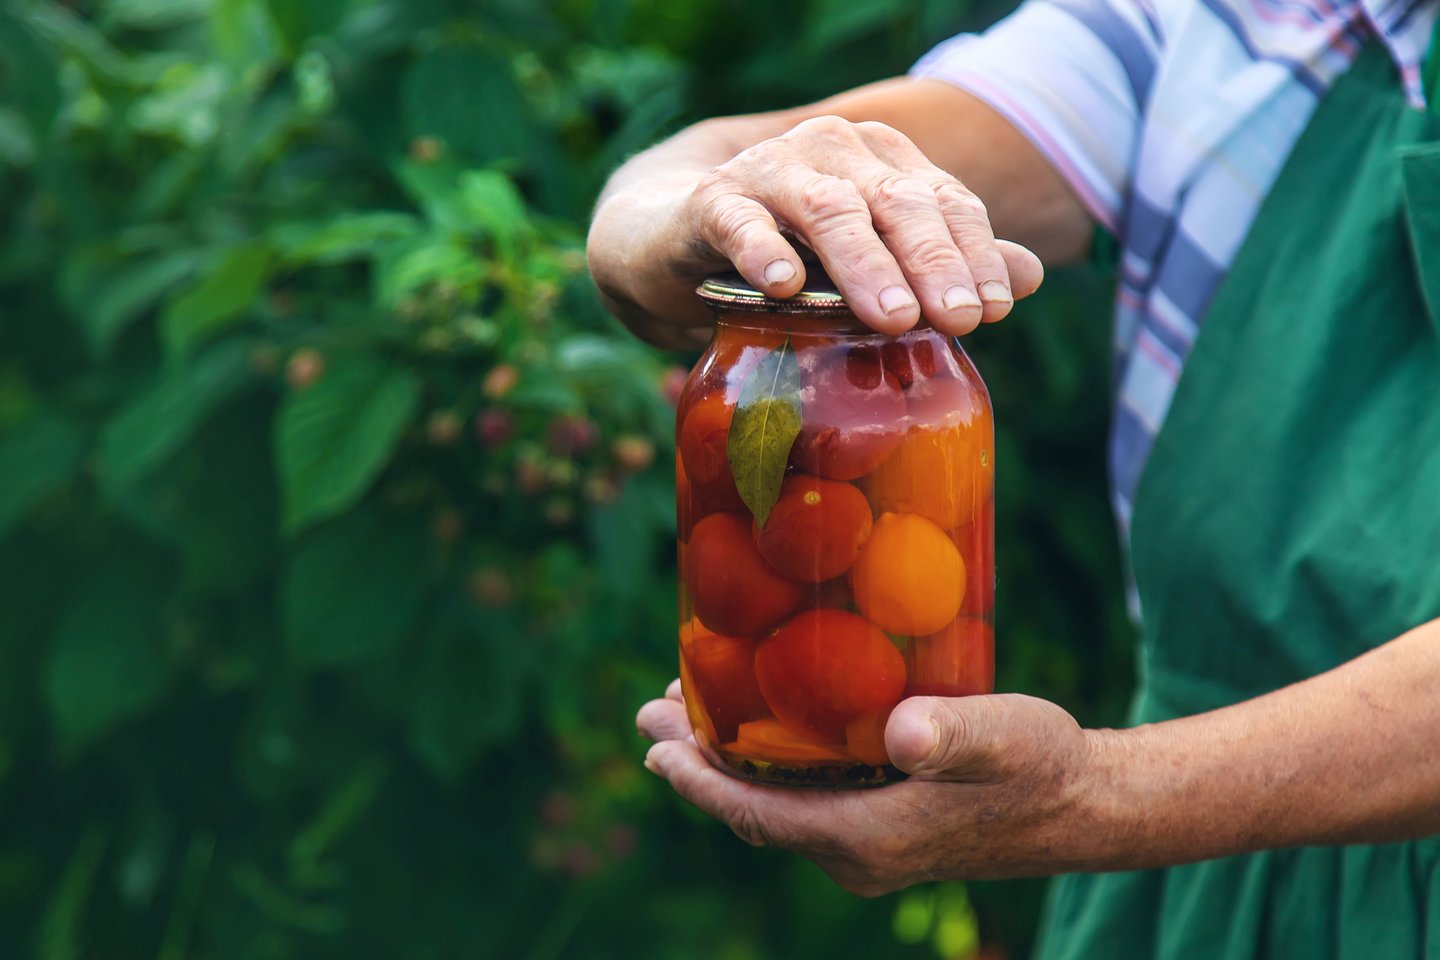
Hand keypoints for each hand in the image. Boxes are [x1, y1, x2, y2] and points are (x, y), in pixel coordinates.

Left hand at [637, 680, 1101, 894]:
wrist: (1082, 805)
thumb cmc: (1040, 765)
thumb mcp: (1002, 737)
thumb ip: (951, 734)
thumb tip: (902, 732)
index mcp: (863, 838)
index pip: (754, 813)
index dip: (697, 779)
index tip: (653, 744)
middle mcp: (853, 855)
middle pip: (751, 809)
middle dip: (698, 762)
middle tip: (653, 711)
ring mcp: (865, 847)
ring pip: (774, 805)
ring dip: (731, 761)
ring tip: (692, 712)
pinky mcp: (881, 830)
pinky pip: (802, 801)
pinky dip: (769, 765)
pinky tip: (767, 726)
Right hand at [676, 116, 1043, 335]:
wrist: (673, 240)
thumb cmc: (786, 255)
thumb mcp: (868, 263)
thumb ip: (941, 263)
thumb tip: (1029, 278)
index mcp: (882, 162)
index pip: (943, 201)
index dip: (973, 253)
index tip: (991, 310)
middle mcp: (832, 152)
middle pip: (896, 202)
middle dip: (932, 262)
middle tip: (957, 320)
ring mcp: (770, 170)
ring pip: (828, 209)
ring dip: (862, 263)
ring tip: (890, 317)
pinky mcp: (711, 201)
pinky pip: (739, 220)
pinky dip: (760, 248)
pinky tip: (780, 285)